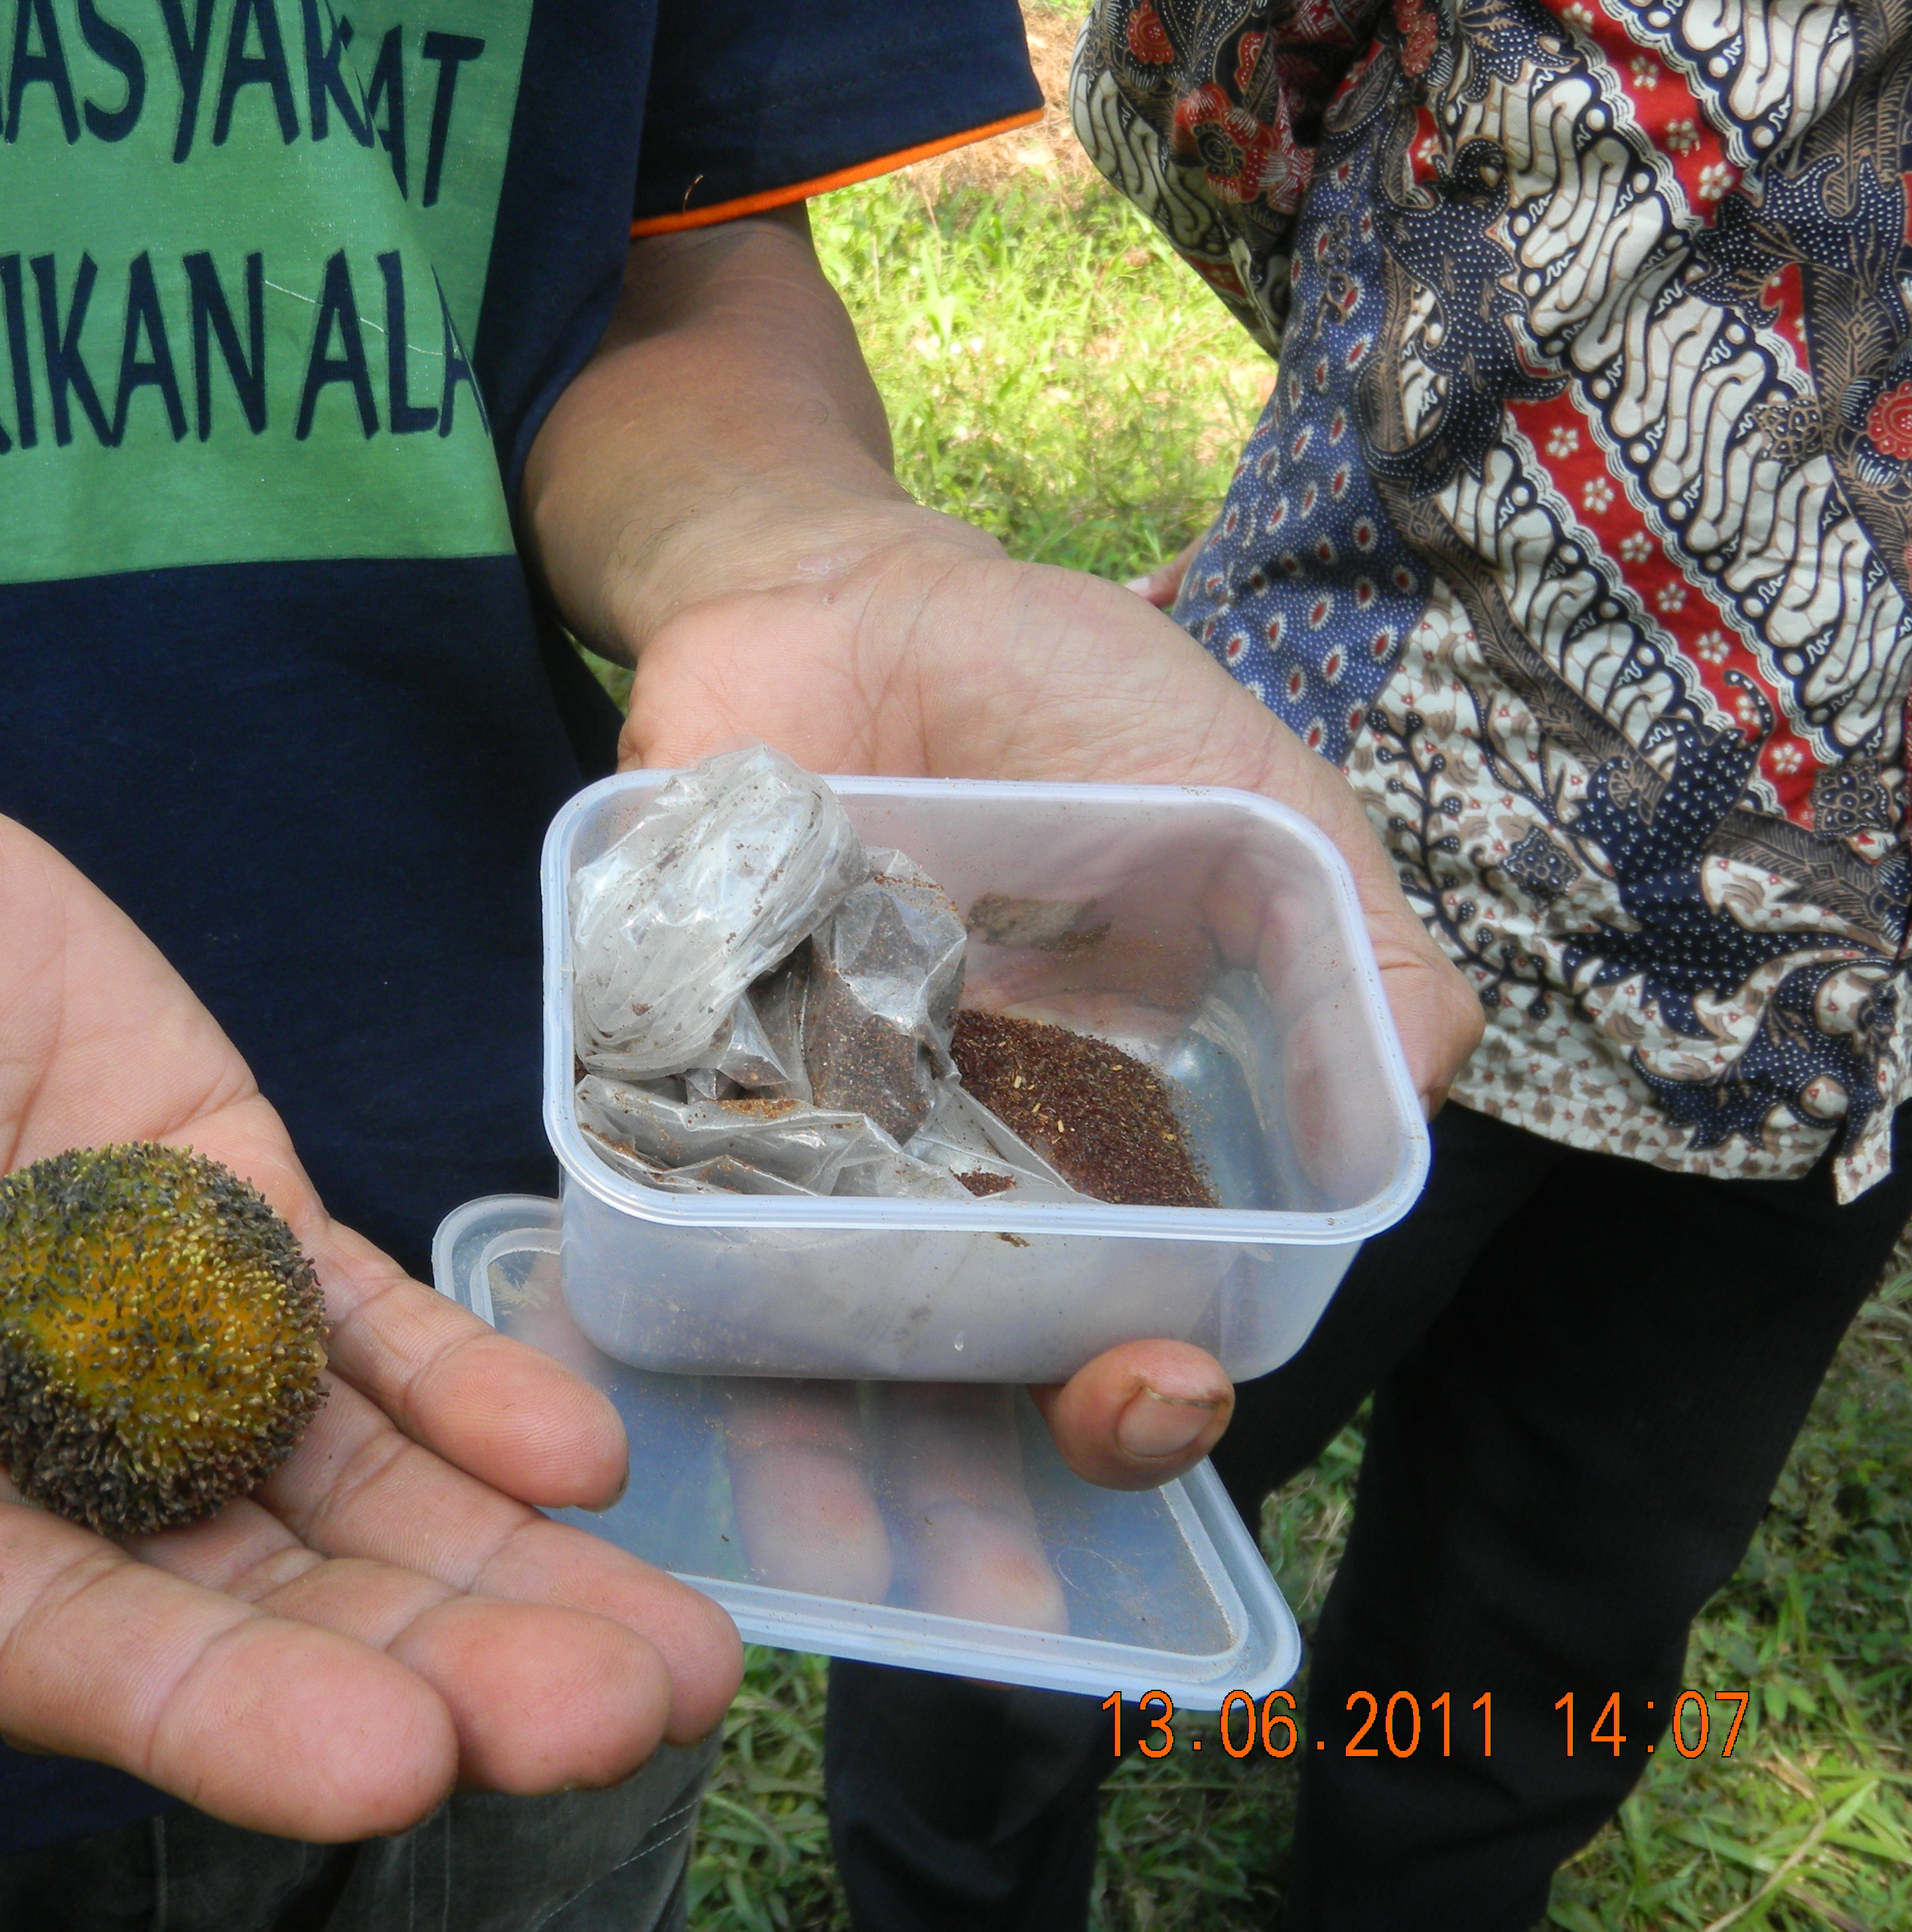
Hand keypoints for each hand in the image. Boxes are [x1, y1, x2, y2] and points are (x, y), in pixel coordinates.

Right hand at [0, 772, 740, 1839]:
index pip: (72, 1653)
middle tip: (620, 1722)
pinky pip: (364, 1320)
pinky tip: (578, 1450)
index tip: (395, 1766)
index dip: (230, 1717)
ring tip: (674, 1651)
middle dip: (440, 1667)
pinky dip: (469, 1385)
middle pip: (261, 1601)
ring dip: (506, 1566)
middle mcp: (39, 1458)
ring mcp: (152, 1333)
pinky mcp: (226, 1209)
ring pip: (351, 1488)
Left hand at [614, 509, 1485, 1486]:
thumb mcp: (1250, 791)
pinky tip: (675, 1277)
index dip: (1148, 1382)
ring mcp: (795, 1113)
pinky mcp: (664, 1050)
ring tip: (824, 1461)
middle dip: (987, 1436)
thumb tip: (1417, 1089)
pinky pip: (654, 1168)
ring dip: (816, 1387)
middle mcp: (939, 1157)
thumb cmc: (1066, 692)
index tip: (1155, 1390)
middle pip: (961, 1343)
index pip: (1130, 1311)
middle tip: (1000, 1480)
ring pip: (802, 1298)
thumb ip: (1351, 934)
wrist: (846, 590)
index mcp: (1090, 1130)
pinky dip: (661, 1218)